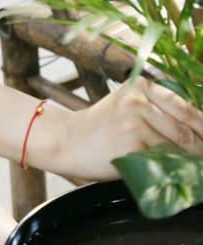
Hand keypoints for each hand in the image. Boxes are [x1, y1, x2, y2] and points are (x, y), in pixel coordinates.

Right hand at [33, 77, 202, 181]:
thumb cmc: (104, 126)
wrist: (70, 140)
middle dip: (202, 147)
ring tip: (196, 169)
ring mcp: (135, 121)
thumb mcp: (128, 103)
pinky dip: (175, 170)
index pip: (185, 108)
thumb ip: (157, 108)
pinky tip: (178, 175)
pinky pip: (163, 160)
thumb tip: (197, 128)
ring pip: (177, 145)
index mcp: (141, 84)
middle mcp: (139, 98)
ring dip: (191, 161)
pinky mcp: (131, 145)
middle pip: (185, 127)